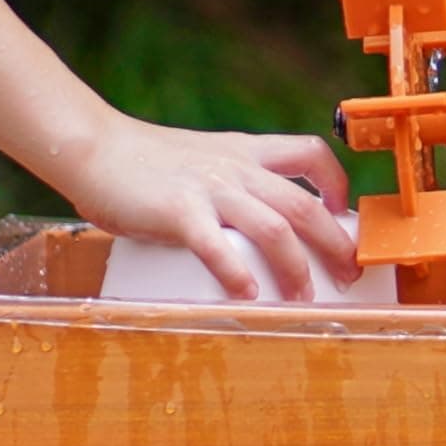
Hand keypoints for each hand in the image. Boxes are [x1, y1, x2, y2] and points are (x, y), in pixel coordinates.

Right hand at [61, 112, 356, 300]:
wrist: (95, 148)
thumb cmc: (145, 163)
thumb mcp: (205, 160)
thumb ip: (232, 184)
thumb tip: (257, 227)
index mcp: (246, 153)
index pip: (311, 154)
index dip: (337, 182)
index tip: (343, 211)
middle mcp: (237, 169)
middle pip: (305, 205)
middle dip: (336, 243)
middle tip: (350, 274)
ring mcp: (211, 190)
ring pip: (275, 227)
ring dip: (297, 267)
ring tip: (305, 297)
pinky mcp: (179, 211)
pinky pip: (217, 245)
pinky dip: (237, 273)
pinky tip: (247, 296)